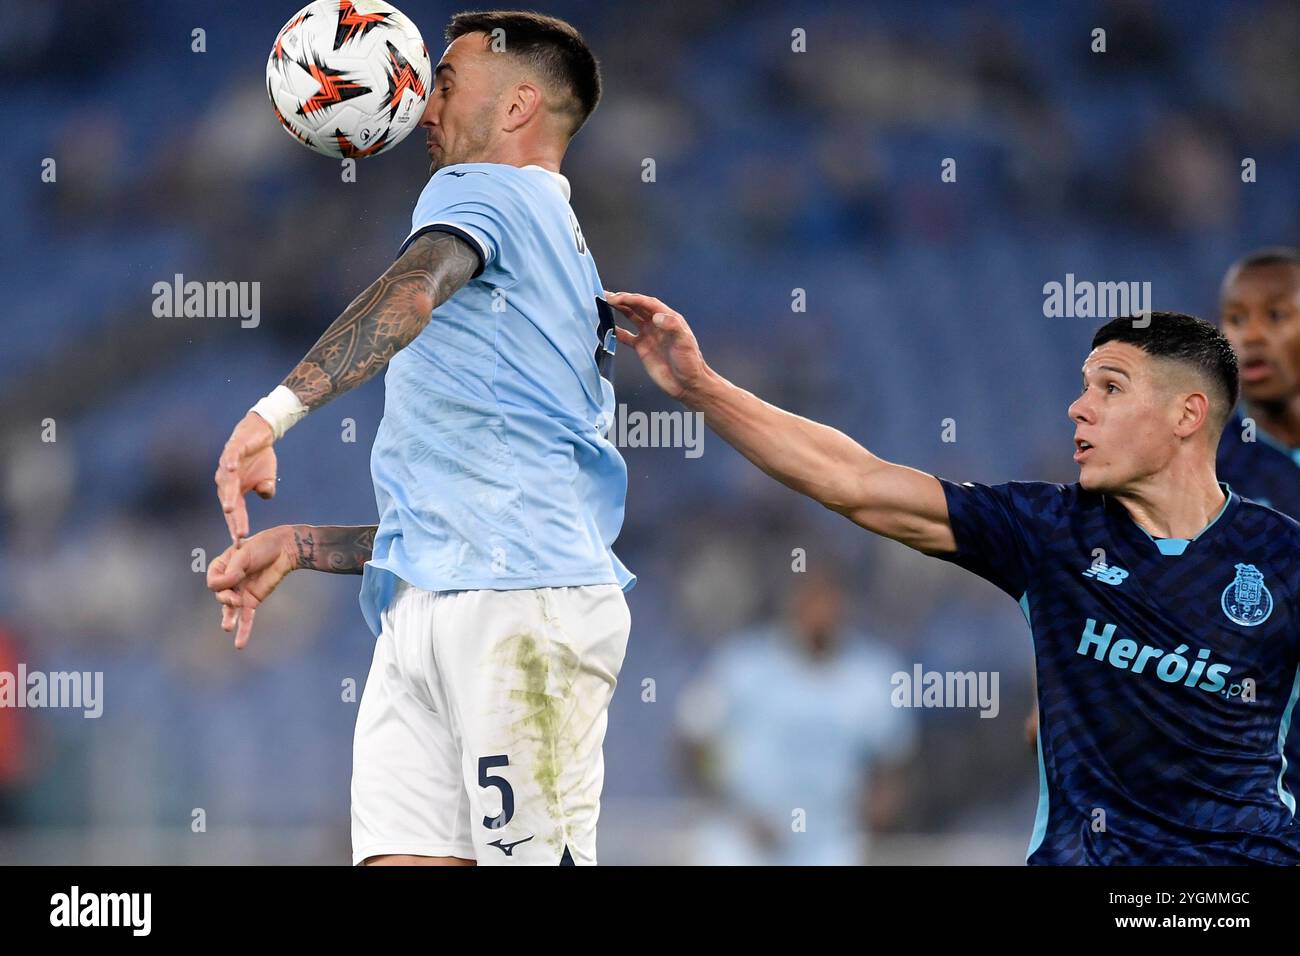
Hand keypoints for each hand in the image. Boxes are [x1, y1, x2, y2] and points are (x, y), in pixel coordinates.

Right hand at [207, 525, 297, 648]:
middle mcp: (228, 581)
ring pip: (230, 610)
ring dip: (228, 618)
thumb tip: (230, 583)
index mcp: (221, 566)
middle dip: (226, 599)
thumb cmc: (262, 546)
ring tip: (227, 627)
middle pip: (219, 595)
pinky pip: (246, 618)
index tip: (236, 574)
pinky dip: (244, 630)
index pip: (212, 581)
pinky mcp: (252, 600)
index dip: (221, 582)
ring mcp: (239, 592)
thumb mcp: (244, 553)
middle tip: (235, 599)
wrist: (284, 549)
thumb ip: (234, 568)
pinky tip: (239, 644)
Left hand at [215, 412, 276, 543]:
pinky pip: (229, 458)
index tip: (241, 543)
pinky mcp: (232, 450)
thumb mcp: (268, 478)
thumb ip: (266, 489)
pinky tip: (231, 470)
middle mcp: (226, 481)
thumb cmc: (260, 459)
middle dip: (234, 518)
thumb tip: (266, 494)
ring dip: (228, 496)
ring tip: (231, 509)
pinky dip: (229, 464)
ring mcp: (227, 465)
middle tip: (239, 534)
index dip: (237, 526)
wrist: (260, 434)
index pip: (235, 512)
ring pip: (227, 483)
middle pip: (229, 502)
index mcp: (234, 491)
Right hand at [605, 292, 708, 401]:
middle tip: (606, 296)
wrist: (687, 384)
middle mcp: (657, 324)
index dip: (632, 299)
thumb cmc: (690, 362)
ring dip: (620, 310)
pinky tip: (608, 327)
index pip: (647, 303)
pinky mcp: (642, 348)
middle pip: (637, 307)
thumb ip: (672, 326)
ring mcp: (649, 335)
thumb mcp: (684, 342)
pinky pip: (627, 337)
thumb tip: (656, 316)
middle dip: (623, 300)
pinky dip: (617, 332)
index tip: (617, 298)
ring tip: (605, 304)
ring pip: (631, 317)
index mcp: (668, 318)